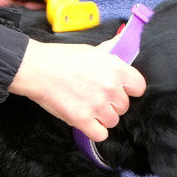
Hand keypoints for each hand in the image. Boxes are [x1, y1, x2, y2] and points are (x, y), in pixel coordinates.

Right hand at [9, 39, 146, 141]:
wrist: (37, 69)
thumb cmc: (61, 58)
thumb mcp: (91, 50)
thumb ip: (110, 51)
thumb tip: (121, 42)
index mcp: (115, 68)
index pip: (139, 88)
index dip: (129, 90)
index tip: (120, 90)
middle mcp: (109, 88)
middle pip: (124, 107)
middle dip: (112, 104)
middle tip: (96, 97)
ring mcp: (96, 105)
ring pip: (113, 121)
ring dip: (103, 118)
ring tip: (89, 108)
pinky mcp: (82, 120)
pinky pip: (100, 135)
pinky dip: (95, 131)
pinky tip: (87, 122)